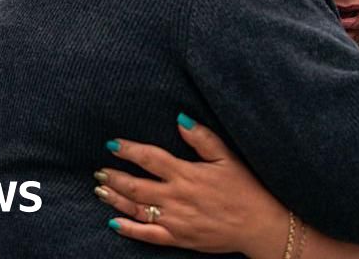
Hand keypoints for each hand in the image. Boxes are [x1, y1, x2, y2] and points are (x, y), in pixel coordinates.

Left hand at [96, 115, 290, 258]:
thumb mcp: (227, 157)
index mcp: (187, 174)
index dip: (129, 150)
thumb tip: (180, 119)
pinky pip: (148, 235)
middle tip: (98, 170)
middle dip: (114, 177)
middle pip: (136, 185)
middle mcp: (176, 197)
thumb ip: (202, 138)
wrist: (260, 225)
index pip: (150, 158)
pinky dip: (129, 229)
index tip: (112, 144)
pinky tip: (114, 223)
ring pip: (137, 209)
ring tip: (100, 190)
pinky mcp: (179, 238)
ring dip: (116, 199)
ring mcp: (175, 220)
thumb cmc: (246, 188)